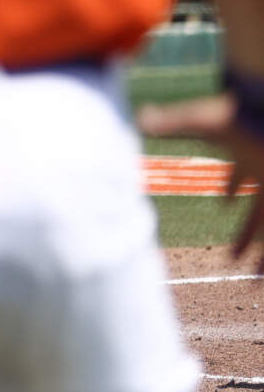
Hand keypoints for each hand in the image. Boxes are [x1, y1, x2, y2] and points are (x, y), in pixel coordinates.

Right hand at [141, 89, 263, 258]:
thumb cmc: (243, 118)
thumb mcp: (203, 121)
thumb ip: (174, 122)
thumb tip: (139, 116)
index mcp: (251, 157)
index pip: (241, 176)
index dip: (232, 188)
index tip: (226, 205)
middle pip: (258, 215)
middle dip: (246, 236)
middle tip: (235, 258)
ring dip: (260, 253)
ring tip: (253, 275)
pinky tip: (259, 274)